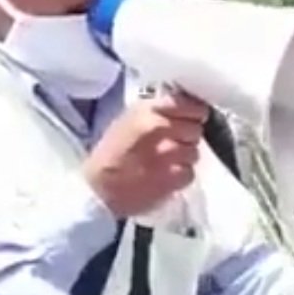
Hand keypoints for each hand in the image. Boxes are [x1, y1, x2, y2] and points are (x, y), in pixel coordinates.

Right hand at [83, 91, 208, 216]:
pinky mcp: (173, 177)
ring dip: (184, 158)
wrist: (98, 190)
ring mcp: (169, 153)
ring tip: (165, 163)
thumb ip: (155, 111)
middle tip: (172, 144)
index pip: (188, 104)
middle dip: (187, 136)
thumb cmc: (110, 154)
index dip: (194, 112)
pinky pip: (190, 173)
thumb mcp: (127, 120)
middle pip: (195, 128)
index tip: (192, 118)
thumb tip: (181, 107)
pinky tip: (164, 177)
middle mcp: (160, 127)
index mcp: (147, 110)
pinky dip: (180, 176)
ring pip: (194, 152)